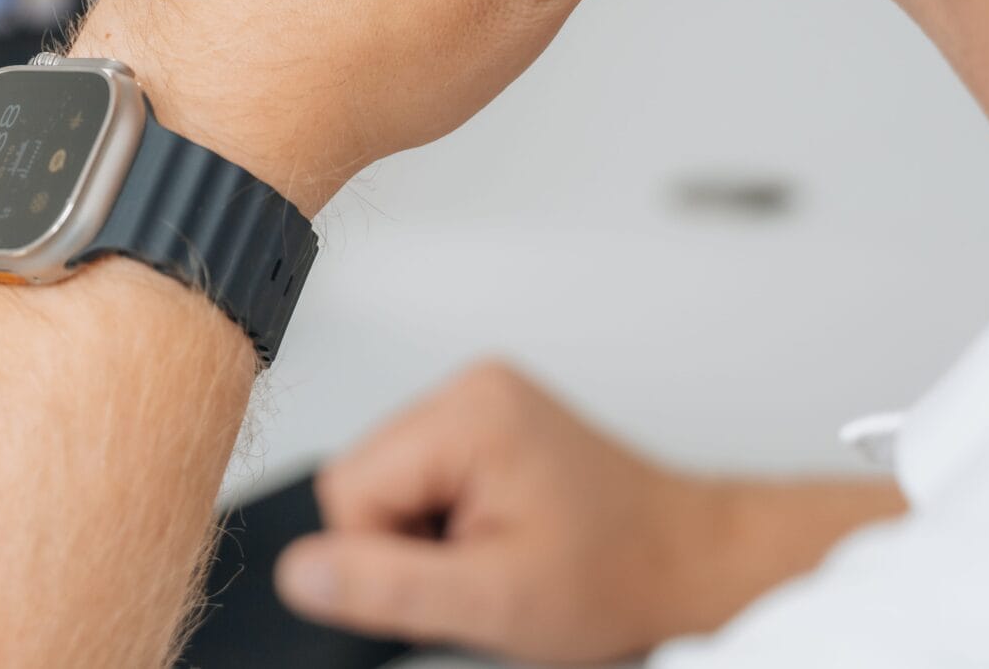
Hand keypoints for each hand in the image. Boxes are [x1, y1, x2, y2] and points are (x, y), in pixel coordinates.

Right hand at [274, 364, 907, 662]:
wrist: (688, 563)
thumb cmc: (619, 574)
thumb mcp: (494, 601)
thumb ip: (388, 585)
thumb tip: (301, 572)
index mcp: (468, 413)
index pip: (347, 490)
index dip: (387, 558)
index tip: (454, 577)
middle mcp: (472, 388)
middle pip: (366, 481)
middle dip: (411, 543)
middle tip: (484, 568)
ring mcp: (483, 399)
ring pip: (391, 482)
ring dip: (430, 533)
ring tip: (500, 552)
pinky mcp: (492, 420)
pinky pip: (424, 475)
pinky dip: (449, 519)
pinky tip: (501, 534)